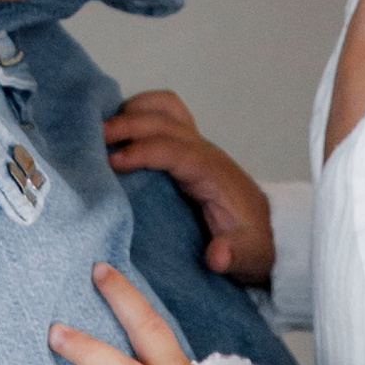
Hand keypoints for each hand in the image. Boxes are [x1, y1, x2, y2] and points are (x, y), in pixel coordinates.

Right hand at [101, 89, 272, 283]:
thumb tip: (216, 255)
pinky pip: (166, 114)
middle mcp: (204, 150)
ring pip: (166, 107)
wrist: (269, 232)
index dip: (143, 151)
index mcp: (212, 172)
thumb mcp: (248, 258)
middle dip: (129, 124)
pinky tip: (120, 128)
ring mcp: (197, 144)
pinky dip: (142, 110)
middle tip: (95, 139)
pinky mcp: (190, 147)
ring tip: (103, 129)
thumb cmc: (252, 243)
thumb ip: (232, 255)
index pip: (174, 150)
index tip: (114, 162)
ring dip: (135, 110)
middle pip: (164, 120)